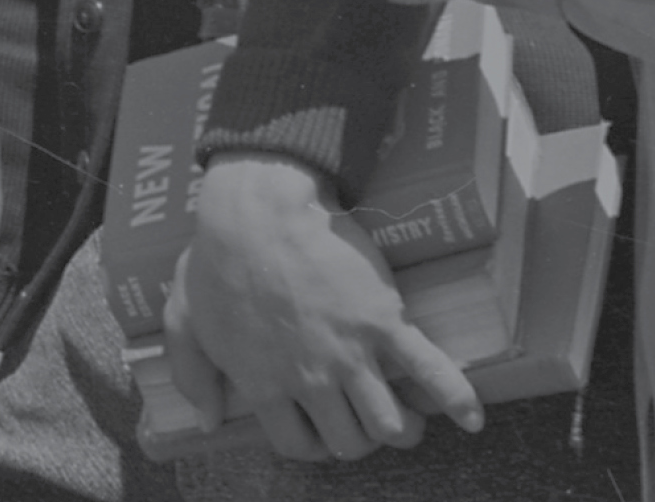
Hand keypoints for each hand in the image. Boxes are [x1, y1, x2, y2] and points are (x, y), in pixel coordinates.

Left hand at [163, 155, 479, 464]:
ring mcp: (351, 354)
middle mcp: (311, 380)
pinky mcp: (384, 323)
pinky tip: (471, 418)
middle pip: (349, 440)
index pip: (297, 445)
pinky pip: (430, 371)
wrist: (260, 210)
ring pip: (389, 423)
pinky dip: (456, 399)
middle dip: (359, 439)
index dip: (310, 444)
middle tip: (365, 422)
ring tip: (407, 419)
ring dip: (401, 428)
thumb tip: (208, 421)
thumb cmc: (217, 259)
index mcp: (264, 384)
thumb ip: (193, 376)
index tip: (318, 432)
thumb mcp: (184, 320)